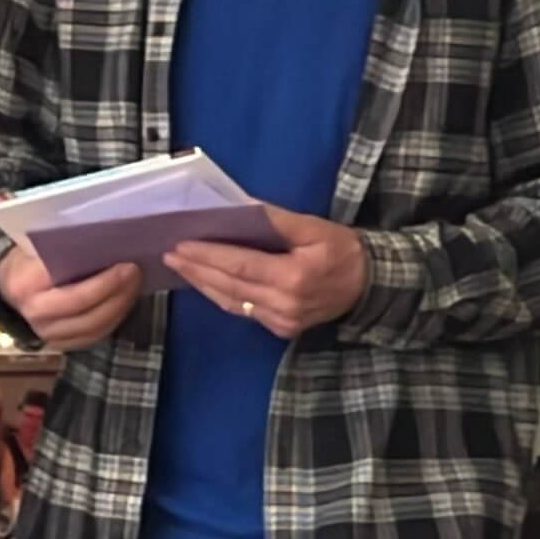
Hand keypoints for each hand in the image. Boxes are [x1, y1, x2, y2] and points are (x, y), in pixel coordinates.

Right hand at [0, 245, 141, 350]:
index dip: (103, 280)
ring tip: (135, 285)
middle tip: (136, 272)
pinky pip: (93, 337)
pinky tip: (125, 302)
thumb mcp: (33, 242)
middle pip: (85, 309)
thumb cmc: (26, 257)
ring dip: (120, 307)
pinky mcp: (59, 344)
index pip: (71, 288)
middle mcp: (35, 314)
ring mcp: (47, 334)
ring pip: (92, 327)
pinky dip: (113, 321)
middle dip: (116, 293)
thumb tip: (95, 233)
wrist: (6, 286)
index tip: (126, 263)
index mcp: (26, 284)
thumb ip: (55, 238)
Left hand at [163, 206, 369, 339]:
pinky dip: (221, 296)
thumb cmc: (342, 250)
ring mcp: (282, 322)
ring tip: (180, 267)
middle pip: (229, 286)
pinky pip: (243, 311)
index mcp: (293, 278)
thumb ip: (276, 220)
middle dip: (196, 270)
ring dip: (203, 284)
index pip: (240, 266)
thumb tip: (241, 208)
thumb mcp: (314, 227)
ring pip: (232, 303)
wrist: (370, 286)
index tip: (180, 246)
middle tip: (169, 255)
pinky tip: (205, 282)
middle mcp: (285, 305)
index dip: (208, 256)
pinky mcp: (282, 329)